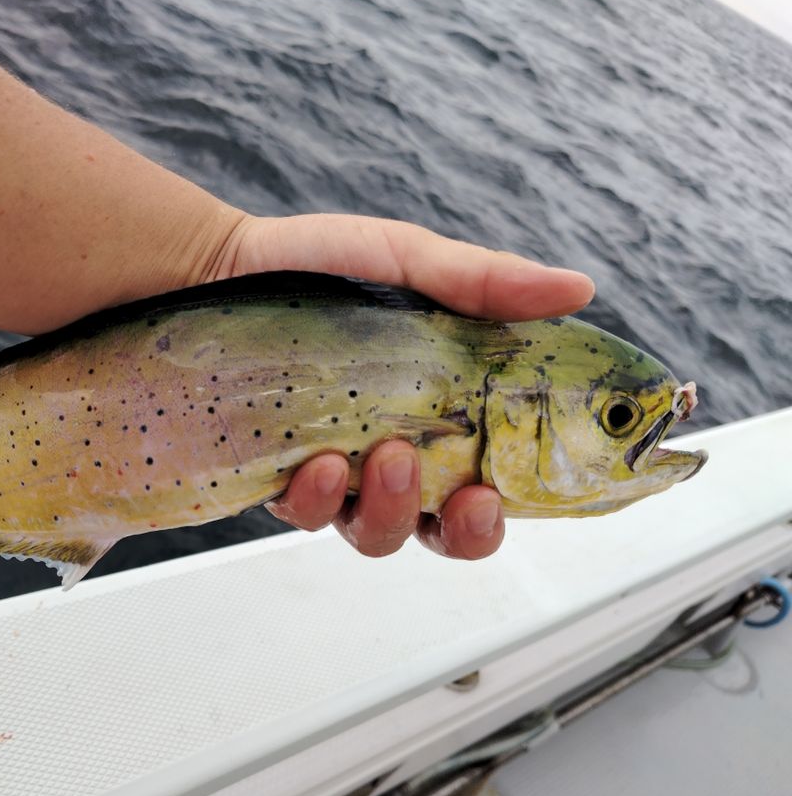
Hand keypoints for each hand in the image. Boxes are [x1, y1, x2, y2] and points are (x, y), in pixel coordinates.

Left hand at [211, 213, 594, 559]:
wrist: (216, 267)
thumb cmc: (316, 264)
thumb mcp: (407, 262)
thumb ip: (484, 285)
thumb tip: (579, 289)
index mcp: (438, 412)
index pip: (490, 482)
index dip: (505, 510)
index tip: (505, 495)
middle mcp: (390, 451)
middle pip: (441, 530)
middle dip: (463, 531)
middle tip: (467, 495)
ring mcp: (333, 469)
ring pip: (375, 533)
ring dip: (391, 510)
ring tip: (384, 457)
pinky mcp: (276, 475)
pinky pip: (303, 515)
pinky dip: (315, 499)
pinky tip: (314, 463)